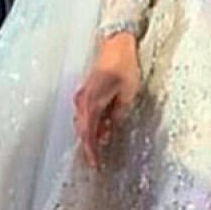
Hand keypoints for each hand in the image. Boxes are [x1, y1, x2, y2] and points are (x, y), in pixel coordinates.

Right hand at [73, 31, 140, 170]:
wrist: (117, 45)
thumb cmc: (125, 66)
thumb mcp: (128, 94)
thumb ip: (119, 113)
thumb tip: (112, 127)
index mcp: (92, 103)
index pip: (89, 134)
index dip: (91, 151)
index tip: (95, 165)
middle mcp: (83, 100)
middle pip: (83, 130)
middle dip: (90, 146)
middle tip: (97, 161)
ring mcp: (82, 95)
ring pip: (84, 122)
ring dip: (92, 134)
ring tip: (102, 146)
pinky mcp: (86, 91)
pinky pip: (86, 113)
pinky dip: (93, 123)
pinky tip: (103, 128)